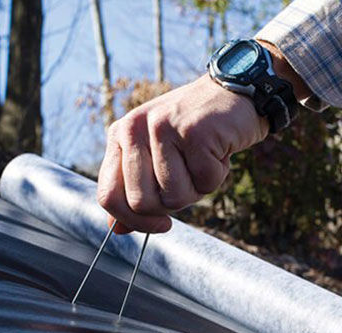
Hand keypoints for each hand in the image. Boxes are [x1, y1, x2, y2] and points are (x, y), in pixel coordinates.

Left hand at [96, 75, 267, 233]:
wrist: (234, 92)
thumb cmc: (194, 131)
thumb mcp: (157, 157)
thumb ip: (135, 190)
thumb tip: (118, 230)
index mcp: (119, 136)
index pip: (108, 196)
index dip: (134, 221)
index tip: (161, 223)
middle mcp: (134, 128)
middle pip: (142, 203)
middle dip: (172, 204)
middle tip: (189, 179)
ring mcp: (163, 127)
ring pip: (175, 197)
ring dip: (198, 188)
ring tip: (204, 159)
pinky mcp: (194, 131)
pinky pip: (205, 181)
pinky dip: (218, 174)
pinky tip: (219, 150)